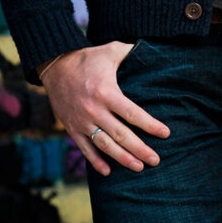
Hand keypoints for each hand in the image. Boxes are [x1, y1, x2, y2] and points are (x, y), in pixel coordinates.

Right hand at [39, 41, 170, 175]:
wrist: (55, 65)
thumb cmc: (88, 57)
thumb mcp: (111, 50)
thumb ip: (131, 52)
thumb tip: (151, 52)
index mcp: (107, 92)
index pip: (133, 114)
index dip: (150, 125)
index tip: (165, 134)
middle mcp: (94, 110)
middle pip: (121, 135)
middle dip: (140, 149)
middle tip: (156, 160)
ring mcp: (82, 121)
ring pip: (105, 146)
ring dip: (122, 159)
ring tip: (138, 167)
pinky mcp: (72, 128)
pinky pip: (85, 149)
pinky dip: (96, 161)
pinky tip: (107, 172)